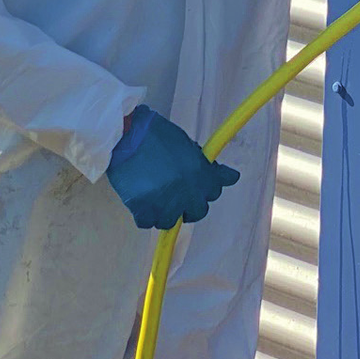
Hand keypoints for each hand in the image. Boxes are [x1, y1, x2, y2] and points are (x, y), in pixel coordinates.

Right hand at [105, 106, 239, 230]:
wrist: (126, 135)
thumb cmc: (157, 135)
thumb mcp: (188, 145)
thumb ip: (207, 165)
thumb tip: (233, 177)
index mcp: (200, 172)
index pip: (215, 192)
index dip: (205, 188)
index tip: (196, 185)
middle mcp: (187, 191)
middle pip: (197, 212)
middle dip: (189, 205)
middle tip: (176, 194)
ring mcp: (165, 203)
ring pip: (171, 221)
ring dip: (165, 212)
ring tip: (155, 195)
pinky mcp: (143, 210)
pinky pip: (148, 223)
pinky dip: (145, 215)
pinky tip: (142, 200)